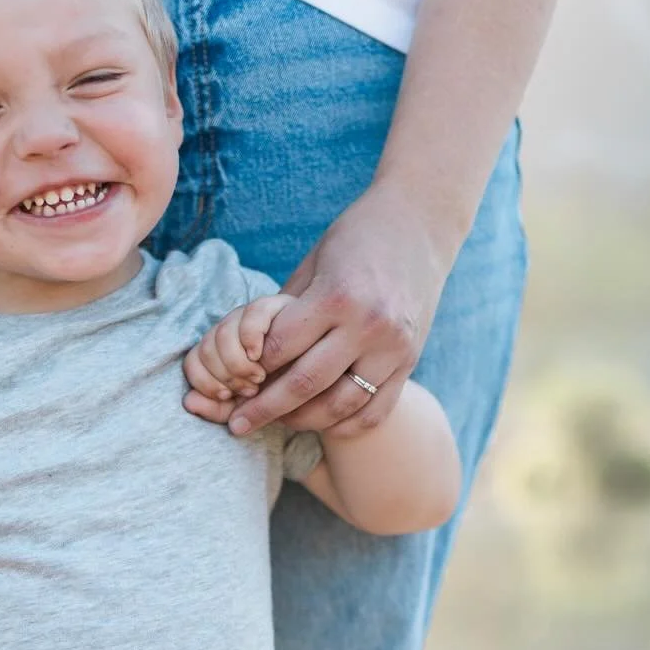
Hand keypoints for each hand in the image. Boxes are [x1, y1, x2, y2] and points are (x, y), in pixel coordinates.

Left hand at [183, 295, 295, 421]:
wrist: (321, 388)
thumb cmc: (284, 397)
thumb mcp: (249, 406)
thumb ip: (221, 408)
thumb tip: (188, 402)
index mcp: (220, 350)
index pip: (194, 360)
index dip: (203, 382)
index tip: (225, 396)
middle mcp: (233, 328)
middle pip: (206, 347)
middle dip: (223, 375)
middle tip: (248, 390)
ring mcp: (253, 314)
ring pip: (223, 332)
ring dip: (237, 363)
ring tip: (259, 378)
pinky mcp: (277, 303)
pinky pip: (250, 312)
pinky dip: (248, 337)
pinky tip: (259, 355)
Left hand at [216, 179, 455, 439]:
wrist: (419, 223)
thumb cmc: (354, 239)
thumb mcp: (312, 264)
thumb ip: (284, 311)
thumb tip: (247, 358)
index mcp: (336, 296)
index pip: (280, 349)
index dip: (250, 372)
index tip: (231, 387)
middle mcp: (367, 325)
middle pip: (305, 385)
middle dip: (265, 410)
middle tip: (238, 426)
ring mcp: (393, 347)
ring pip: (339, 407)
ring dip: (303, 422)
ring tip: (278, 424)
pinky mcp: (410, 361)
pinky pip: (374, 412)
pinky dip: (344, 425)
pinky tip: (320, 424)